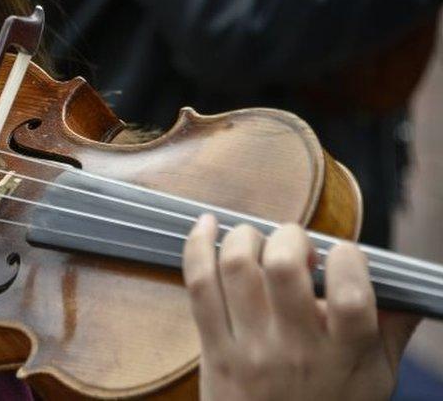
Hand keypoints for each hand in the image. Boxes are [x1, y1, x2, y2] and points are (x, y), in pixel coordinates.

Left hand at [182, 214, 420, 400]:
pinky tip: (206, 226)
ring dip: (245, 237)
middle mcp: (294, 349)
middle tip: (294, 245)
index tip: (342, 254)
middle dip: (289, 236)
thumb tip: (407, 286)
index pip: (350, 295)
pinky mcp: (213, 348)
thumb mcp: (375, 380)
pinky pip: (198, 285)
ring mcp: (249, 348)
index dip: (348, 258)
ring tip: (256, 240)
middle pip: (283, 266)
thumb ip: (391, 329)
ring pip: (236, 267)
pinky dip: (198, 246)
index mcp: (342, 354)